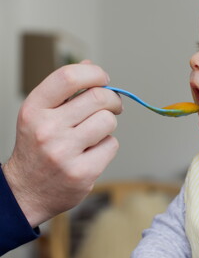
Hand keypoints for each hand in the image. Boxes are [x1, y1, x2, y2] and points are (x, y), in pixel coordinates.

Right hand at [2, 62, 121, 226]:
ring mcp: (64, 153)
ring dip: (108, 124)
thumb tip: (90, 66)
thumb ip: (65, 89)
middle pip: (98, 98)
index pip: (68, 77)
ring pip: (108, 121)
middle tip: (113, 105)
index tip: (103, 79)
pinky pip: (112, 145)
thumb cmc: (37, 148)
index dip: (94, 73)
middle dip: (112, 99)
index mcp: (34, 109)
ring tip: (95, 132)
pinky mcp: (82, 172)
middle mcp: (47, 129)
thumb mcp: (41, 114)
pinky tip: (92, 152)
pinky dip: (107, 145)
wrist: (26, 192)